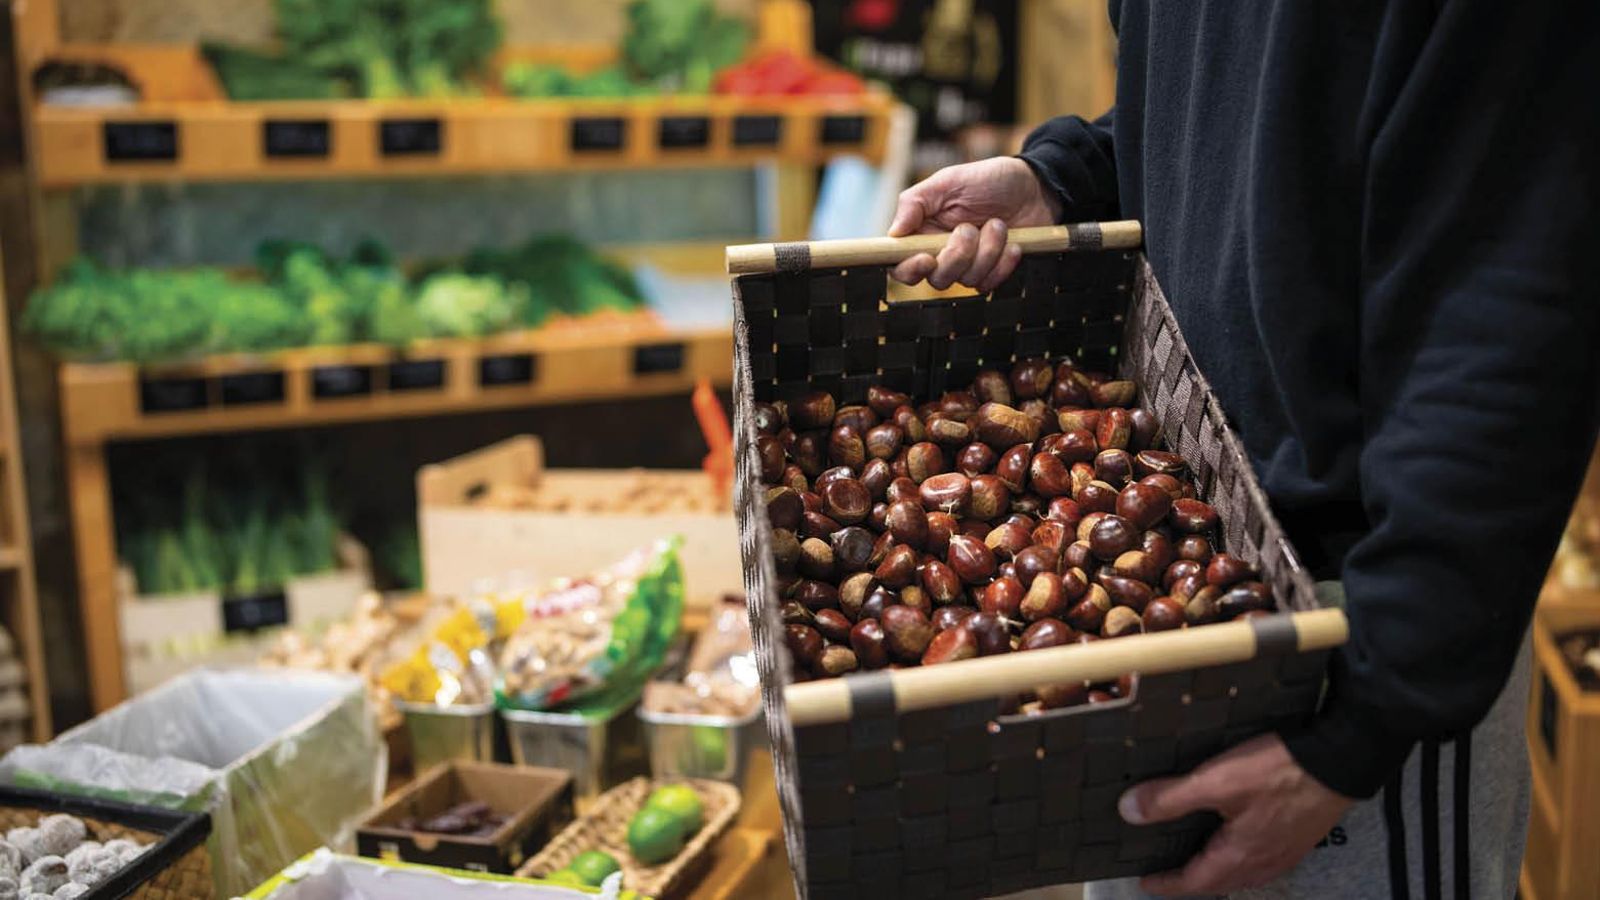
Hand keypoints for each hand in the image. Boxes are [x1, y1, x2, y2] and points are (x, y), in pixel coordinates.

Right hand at [888, 157, 1062, 290]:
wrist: (1035, 187)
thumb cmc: (990, 179)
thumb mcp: (948, 180)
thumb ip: (915, 202)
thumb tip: (893, 232)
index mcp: (924, 231)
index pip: (901, 264)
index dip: (909, 268)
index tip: (926, 258)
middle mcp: (942, 252)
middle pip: (936, 278)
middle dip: (957, 255)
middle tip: (970, 228)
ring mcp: (969, 265)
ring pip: (966, 280)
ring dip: (987, 251)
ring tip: (998, 224)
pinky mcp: (991, 272)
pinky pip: (989, 284)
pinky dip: (1003, 263)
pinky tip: (1013, 242)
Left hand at [1118, 734, 1353, 895]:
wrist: (1339, 760)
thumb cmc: (1279, 772)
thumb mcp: (1216, 781)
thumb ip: (1171, 798)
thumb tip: (1129, 811)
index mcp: (1240, 856)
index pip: (1195, 883)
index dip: (1167, 885)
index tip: (1146, 883)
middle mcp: (1264, 862)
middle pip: (1220, 883)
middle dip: (1192, 882)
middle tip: (1168, 874)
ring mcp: (1286, 852)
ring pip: (1243, 873)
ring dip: (1217, 872)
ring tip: (1198, 861)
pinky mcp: (1299, 836)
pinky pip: (1262, 860)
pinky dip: (1240, 858)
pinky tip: (1239, 841)